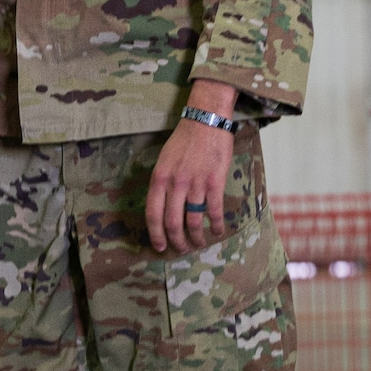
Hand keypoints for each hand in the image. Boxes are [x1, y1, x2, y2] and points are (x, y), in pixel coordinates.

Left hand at [145, 86, 237, 253]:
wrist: (205, 121)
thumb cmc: (184, 140)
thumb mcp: (163, 160)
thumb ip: (162, 183)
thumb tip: (162, 207)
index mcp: (159, 178)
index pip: (153, 214)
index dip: (156, 234)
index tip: (159, 246)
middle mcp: (175, 183)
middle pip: (172, 222)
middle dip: (176, 241)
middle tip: (181, 249)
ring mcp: (195, 184)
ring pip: (193, 220)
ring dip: (196, 237)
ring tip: (199, 243)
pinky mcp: (214, 182)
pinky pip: (213, 211)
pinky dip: (216, 225)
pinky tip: (217, 231)